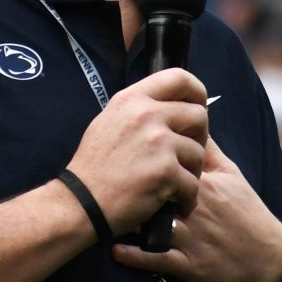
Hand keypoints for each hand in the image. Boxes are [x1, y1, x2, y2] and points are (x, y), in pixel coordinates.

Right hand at [64, 69, 207, 234]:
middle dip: (199, 138)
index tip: (197, 108)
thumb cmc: (94, 168)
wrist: (81, 204)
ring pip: (199, 153)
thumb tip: (170, 106)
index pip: (178, 77)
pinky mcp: (166, 172)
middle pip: (199, 115)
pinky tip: (173, 203)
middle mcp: (147, 116)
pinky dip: (186, 198)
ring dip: (192, 172)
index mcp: (132, 100)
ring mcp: (158, 143)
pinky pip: (193, 183)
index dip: (196, 92)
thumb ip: (139, 110)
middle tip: (186, 156)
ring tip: (175, 185)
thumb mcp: (109, 122)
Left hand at [112, 135, 281, 281]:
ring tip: (108, 213)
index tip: (124, 149)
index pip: (169, 160)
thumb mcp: (232, 176)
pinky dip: (133, 254)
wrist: (267, 259)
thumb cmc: (247, 214)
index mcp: (203, 181)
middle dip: (131, 185)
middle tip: (108, 182)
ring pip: (149, 224)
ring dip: (127, 219)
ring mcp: (189, 236)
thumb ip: (209, 150)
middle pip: (153, 189)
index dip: (145, 155)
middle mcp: (194, 206)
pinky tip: (115, 247)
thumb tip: (191, 122)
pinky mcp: (187, 263)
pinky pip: (154, 258)